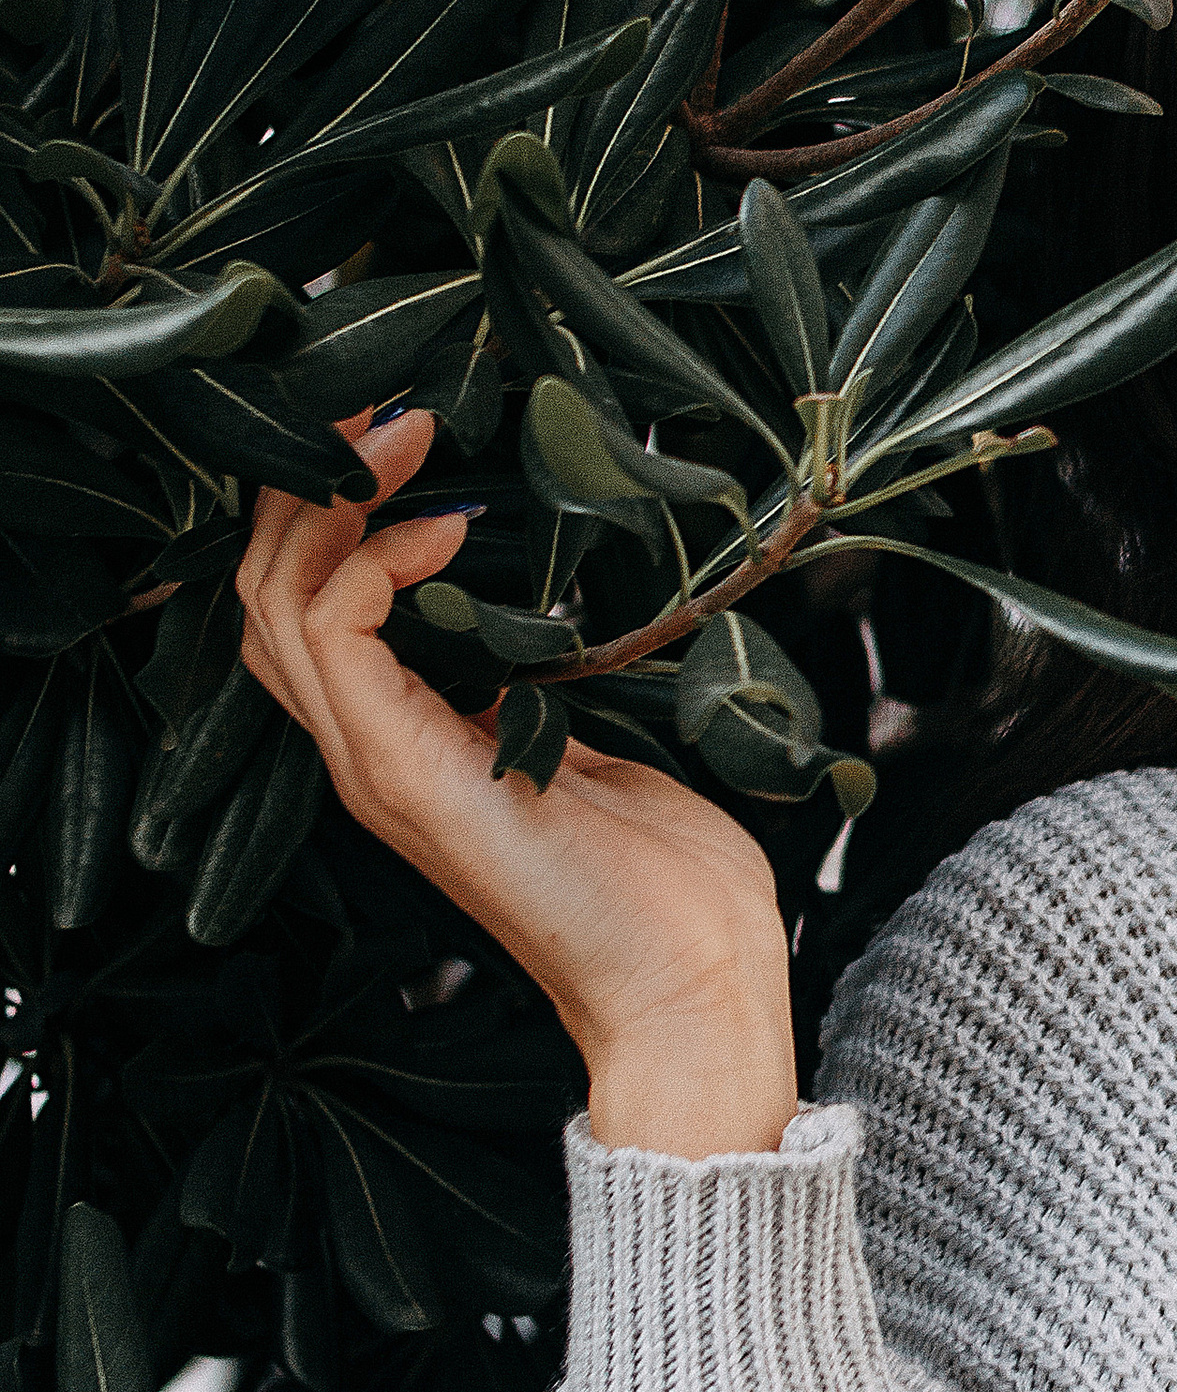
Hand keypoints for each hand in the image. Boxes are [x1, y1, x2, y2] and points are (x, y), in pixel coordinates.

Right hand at [238, 408, 800, 1155]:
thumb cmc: (670, 885)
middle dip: (308, 484)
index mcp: (410, 743)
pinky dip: (374, 563)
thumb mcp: (596, 751)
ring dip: (328, 504)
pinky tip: (445, 528)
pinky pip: (335, 639)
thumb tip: (542, 623)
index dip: (334, 510)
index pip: (308, 609)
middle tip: (382, 404)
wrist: (695, 987)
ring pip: (276, 608)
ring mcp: (379, 767)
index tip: (412, 432)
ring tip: (398, 434)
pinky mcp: (408, 775)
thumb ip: (542, 691)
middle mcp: (370, 753)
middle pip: (266, 596)